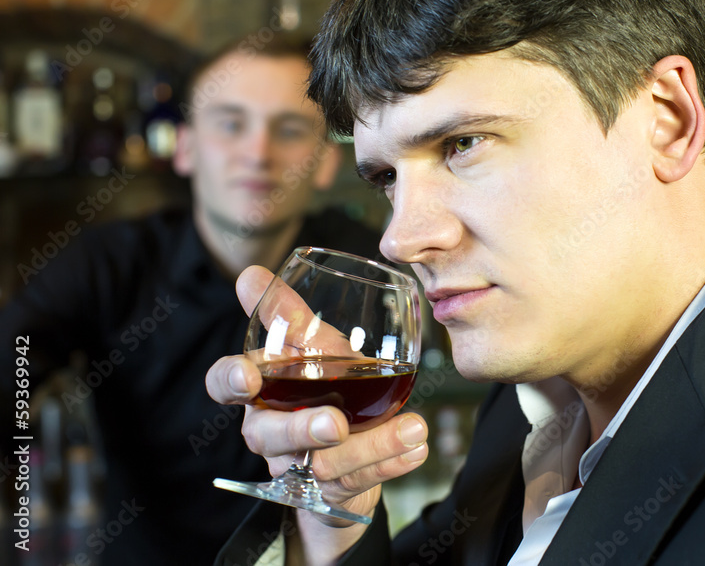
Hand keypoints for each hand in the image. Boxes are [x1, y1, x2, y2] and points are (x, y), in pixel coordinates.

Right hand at [205, 266, 428, 559]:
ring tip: (414, 428)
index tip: (247, 377)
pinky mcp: (334, 493)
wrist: (353, 447)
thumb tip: (251, 274)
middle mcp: (271, 431)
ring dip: (371, 446)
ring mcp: (302, 466)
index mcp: (261, 390)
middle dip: (301, 428)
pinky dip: (391, 463)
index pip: (224, 385)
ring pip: (324, 466)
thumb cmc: (326, 387)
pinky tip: (418, 447)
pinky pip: (361, 483)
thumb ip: (287, 315)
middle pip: (268, 435)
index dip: (229, 382)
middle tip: (335, 424)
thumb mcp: (314, 348)